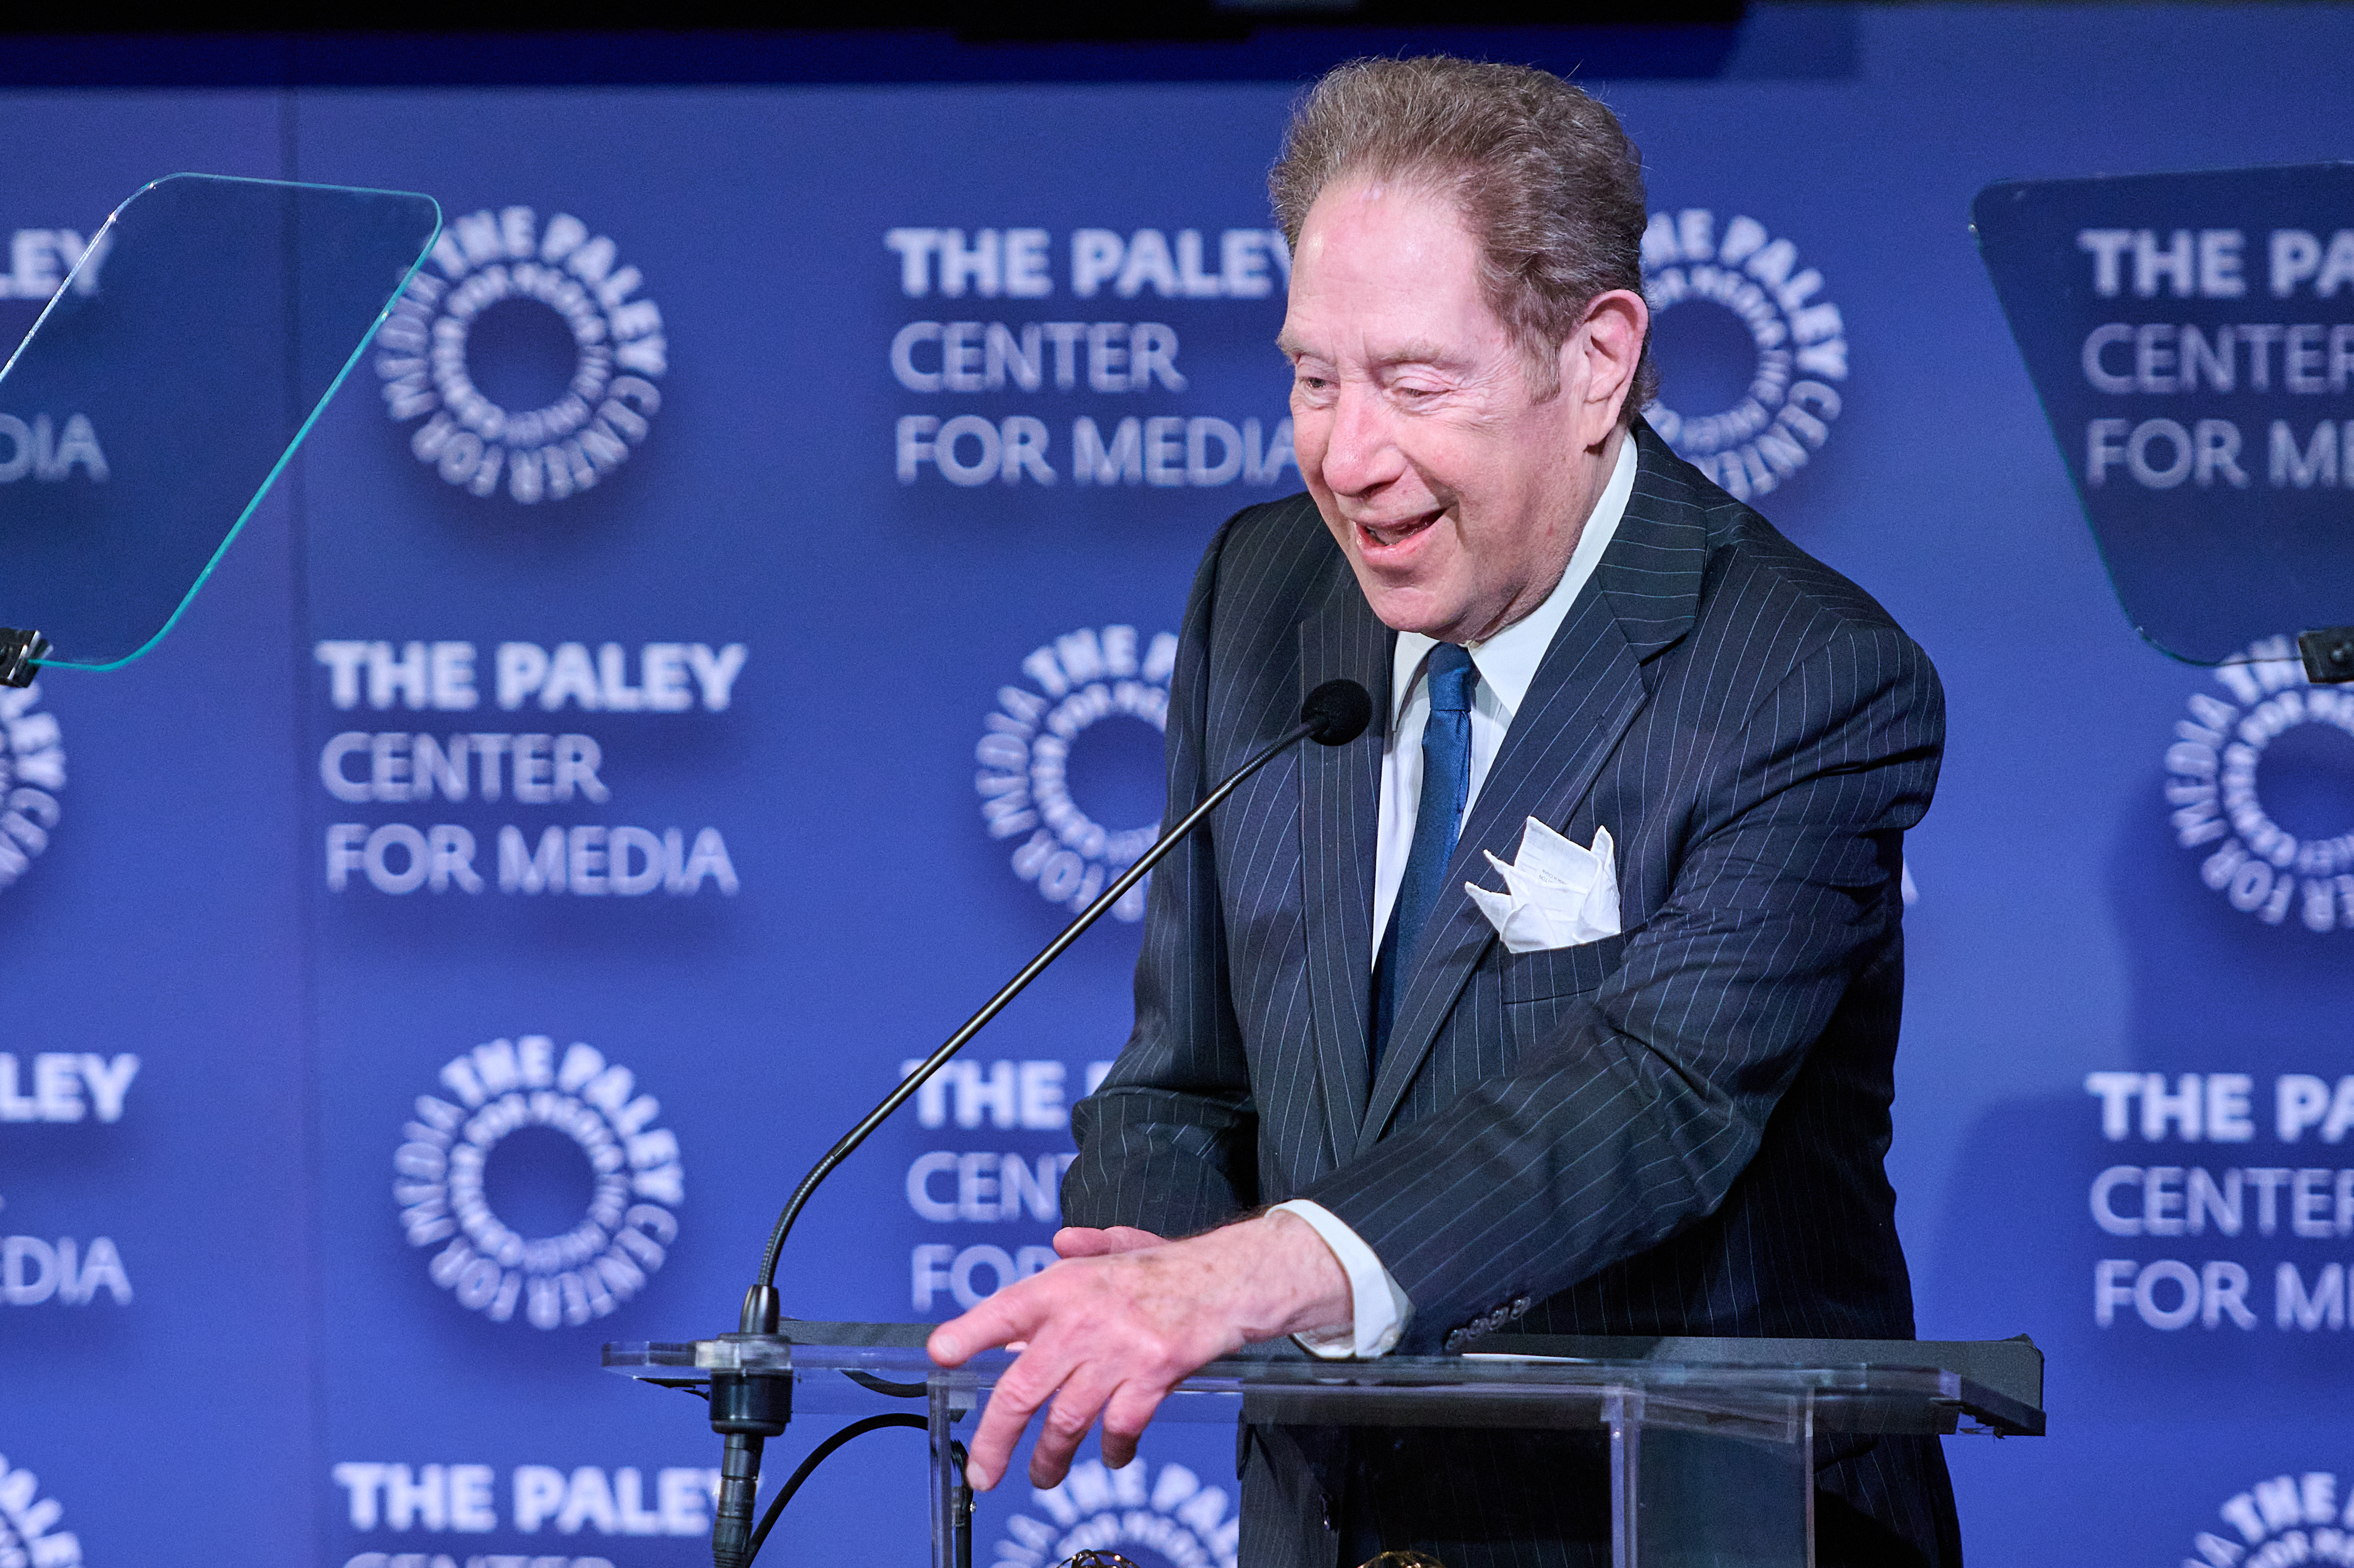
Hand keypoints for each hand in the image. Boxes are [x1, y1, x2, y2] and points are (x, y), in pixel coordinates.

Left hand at [927, 1211, 1351, 1490]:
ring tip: (1042, 1476)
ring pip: (1067, 1421)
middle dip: (996, 1440)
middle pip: (1024, 1389)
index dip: (970, 1333)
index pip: (1004, 1311)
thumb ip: (1085, 1248)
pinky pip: (1120, 1427)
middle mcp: (1083, 1319)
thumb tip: (1059, 1243)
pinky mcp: (1152, 1376)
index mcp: (1065, 1285)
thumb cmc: (1172, 1268)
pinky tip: (1110, 1457)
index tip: (941, 1355)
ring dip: (1051, 1458)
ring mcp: (1118, 1351)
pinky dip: (1112, 1450)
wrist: (1233, 1280)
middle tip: (982, 1473)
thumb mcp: (1122, 1245)